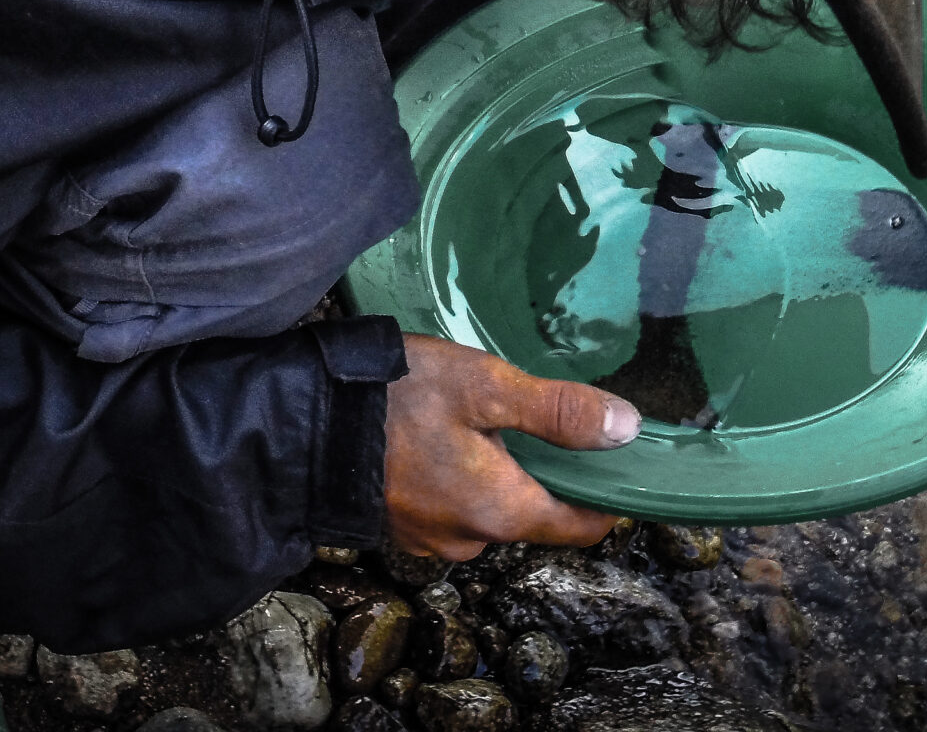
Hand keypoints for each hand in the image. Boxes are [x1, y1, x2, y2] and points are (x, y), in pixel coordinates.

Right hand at [384, 334, 639, 561]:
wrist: (300, 423)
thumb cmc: (394, 398)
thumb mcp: (485, 386)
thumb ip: (558, 412)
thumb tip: (627, 429)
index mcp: (502, 511)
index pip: (580, 526)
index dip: (606, 496)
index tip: (619, 461)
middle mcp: (470, 539)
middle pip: (534, 513)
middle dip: (542, 470)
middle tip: (535, 414)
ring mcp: (430, 539)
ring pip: (489, 507)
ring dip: (495, 471)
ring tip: (480, 418)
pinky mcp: (400, 526)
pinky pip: (450, 506)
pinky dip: (457, 477)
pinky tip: (440, 436)